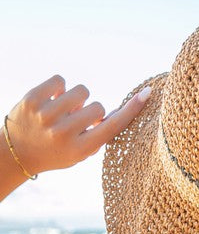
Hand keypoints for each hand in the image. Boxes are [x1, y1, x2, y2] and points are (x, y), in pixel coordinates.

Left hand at [4, 74, 150, 176]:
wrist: (17, 153)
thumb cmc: (57, 151)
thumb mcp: (81, 152)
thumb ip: (100, 134)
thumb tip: (121, 110)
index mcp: (78, 150)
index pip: (112, 126)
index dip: (131, 109)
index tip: (146, 93)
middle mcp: (62, 134)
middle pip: (97, 107)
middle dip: (91, 112)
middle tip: (76, 122)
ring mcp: (45, 116)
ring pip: (81, 91)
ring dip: (76, 99)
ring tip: (63, 111)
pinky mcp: (31, 100)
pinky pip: (60, 80)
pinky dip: (59, 88)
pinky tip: (52, 100)